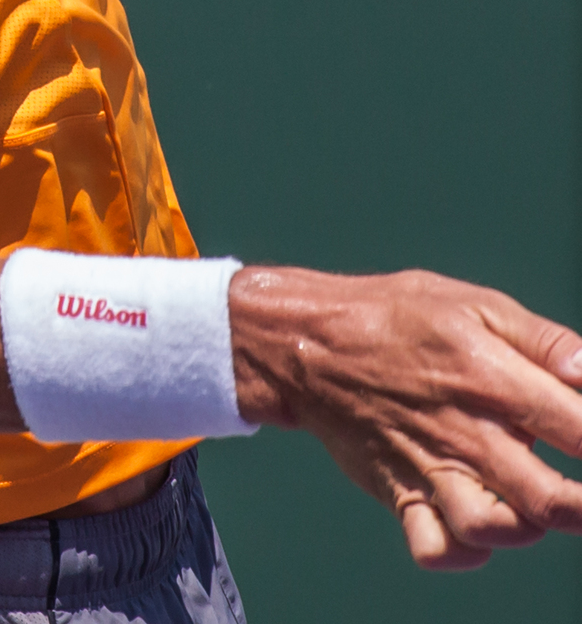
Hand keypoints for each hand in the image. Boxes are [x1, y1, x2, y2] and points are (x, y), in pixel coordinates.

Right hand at [232, 265, 581, 569]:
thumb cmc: (396, 317)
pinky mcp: (398, 490)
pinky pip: (435, 548)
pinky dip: (466, 553)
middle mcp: (464, 431)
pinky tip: (483, 531)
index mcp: (492, 379)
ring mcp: (428, 466)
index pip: (581, 431)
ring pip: (494, 531)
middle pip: (551, 501)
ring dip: (528, 528)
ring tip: (533, 505)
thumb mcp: (474, 304)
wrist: (304, 342)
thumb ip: (546, 341)